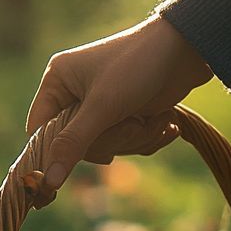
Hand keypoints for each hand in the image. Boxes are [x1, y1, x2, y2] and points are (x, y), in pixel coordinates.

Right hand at [25, 15, 212, 192]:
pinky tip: (163, 121)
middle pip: (76, 144)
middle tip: (133, 123)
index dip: (55, 150)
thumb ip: (72, 145)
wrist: (189, 48)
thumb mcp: (102, 107)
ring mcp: (100, 105)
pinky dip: (146, 138)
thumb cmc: (139, 66)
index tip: (74, 161)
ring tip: (154, 118)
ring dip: (134, 139)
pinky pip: (125, 143)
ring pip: (105, 147)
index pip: (40, 131)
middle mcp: (73, 93)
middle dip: (113, 139)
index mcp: (57, 82)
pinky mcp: (124, 113)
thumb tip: (47, 183)